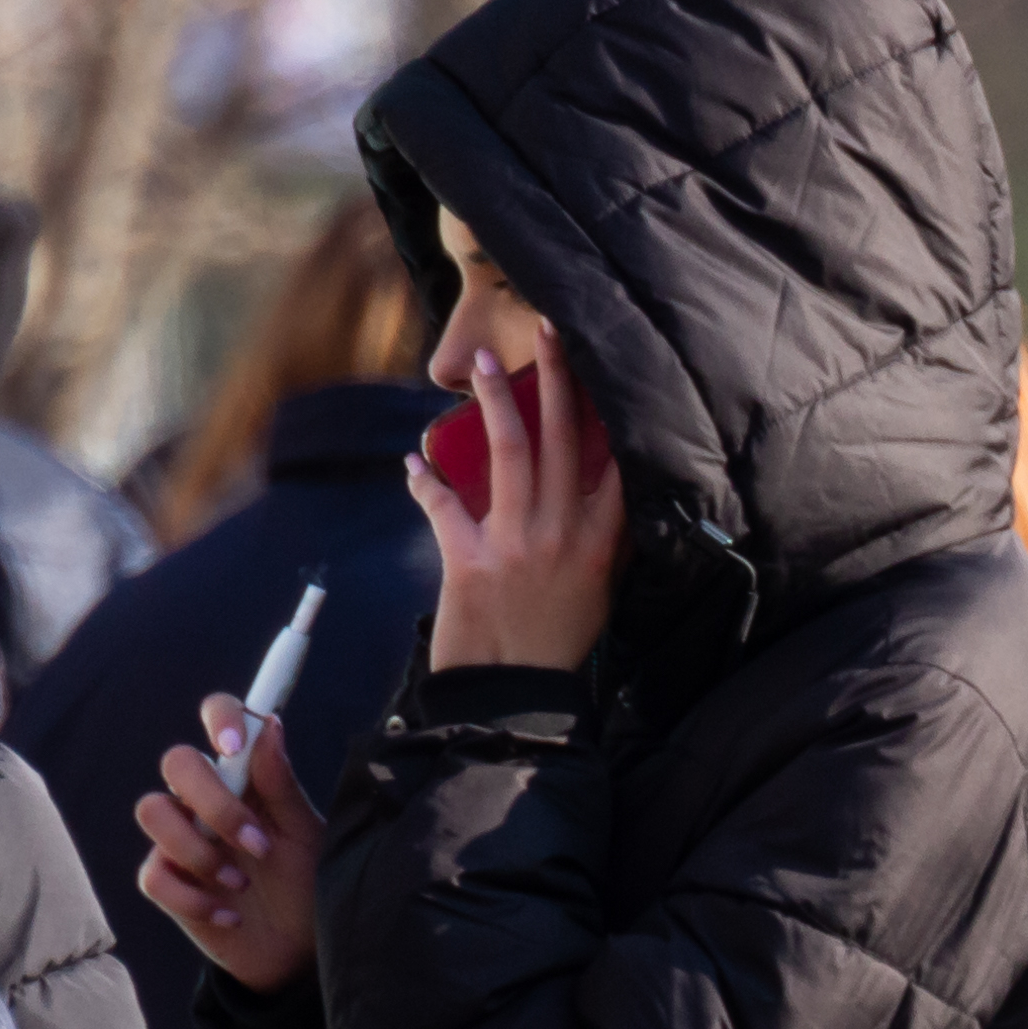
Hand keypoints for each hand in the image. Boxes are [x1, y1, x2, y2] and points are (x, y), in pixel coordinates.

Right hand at [138, 697, 323, 991]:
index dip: (220, 717)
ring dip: (197, 849)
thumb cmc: (306, 881)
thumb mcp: (304, 834)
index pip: (220, 718)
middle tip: (256, 845)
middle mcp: (205, 799)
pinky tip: (229, 916)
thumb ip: (281, 784)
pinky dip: (193, 899)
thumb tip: (270, 726)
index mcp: (244, 775)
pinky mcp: (168, 882)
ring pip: (152, 810)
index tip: (232, 745)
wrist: (299, 949)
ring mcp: (181, 838)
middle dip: (214, 803)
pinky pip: (153, 875)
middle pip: (177, 762)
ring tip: (240, 882)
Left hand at [404, 344, 622, 673]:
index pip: (614, 460)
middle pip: (562, 439)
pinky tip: (413, 459)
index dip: (608, 406)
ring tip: (484, 364)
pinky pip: (444, 506)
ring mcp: (516, 546)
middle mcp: (563, 535)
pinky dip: (425, 480)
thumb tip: (603, 490)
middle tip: (547, 329)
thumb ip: (602, 539)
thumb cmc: (558, 646)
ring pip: (508, 454)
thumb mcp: (599, 591)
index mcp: (601, 542)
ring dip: (495, 403)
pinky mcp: (469, 562)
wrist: (513, 699)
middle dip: (555, 378)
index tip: (604, 360)